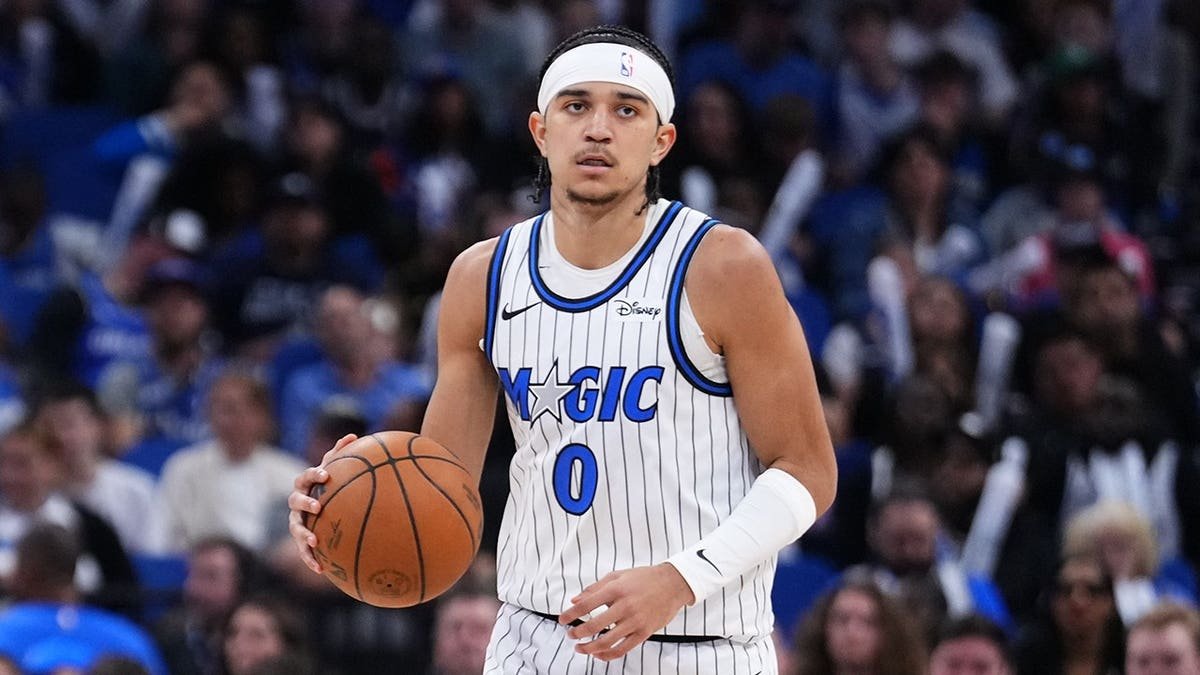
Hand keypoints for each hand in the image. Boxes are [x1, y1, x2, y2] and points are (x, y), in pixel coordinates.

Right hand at [286, 434, 357, 573]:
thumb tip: (354, 435)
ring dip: (304, 534)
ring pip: (295, 528)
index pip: (306, 477)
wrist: (320, 508)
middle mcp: (297, 503)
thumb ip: (341, 454)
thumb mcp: (334, 470)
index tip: (326, 475)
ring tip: (315, 542)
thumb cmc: (330, 487)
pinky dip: (309, 559)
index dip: (313, 474)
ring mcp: (297, 521)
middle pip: (294, 500)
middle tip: (318, 506)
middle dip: (305, 502)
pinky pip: (303, 551)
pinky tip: (320, 570)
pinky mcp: (300, 540)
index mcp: (306, 485)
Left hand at [559, 563, 694, 660]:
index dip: (571, 614)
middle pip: (594, 625)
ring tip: (580, 648)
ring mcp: (635, 621)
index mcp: (616, 589)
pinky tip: (597, 654)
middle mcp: (625, 606)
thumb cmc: (644, 578)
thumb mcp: (617, 576)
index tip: (562, 620)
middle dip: (577, 633)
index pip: (587, 605)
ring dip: (589, 648)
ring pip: (607, 641)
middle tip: (570, 634)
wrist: (673, 584)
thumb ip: (595, 588)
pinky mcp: (644, 633)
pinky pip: (622, 649)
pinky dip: (607, 655)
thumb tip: (575, 600)